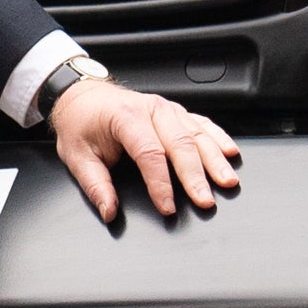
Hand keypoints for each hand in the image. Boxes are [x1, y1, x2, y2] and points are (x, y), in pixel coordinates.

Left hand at [50, 80, 240, 220]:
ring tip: (228, 181)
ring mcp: (166, 109)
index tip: (167, 207)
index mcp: (125, 117)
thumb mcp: (77, 156)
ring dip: (214, 159)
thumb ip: (96, 185)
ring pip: (197, 134)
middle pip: (180, 144)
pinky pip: (201, 124)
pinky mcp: (175, 112)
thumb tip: (109, 211)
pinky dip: (218, 138)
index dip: (160, 183)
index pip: (149, 154)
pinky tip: (230, 152)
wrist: (82, 95)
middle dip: (195, 176)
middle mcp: (150, 109)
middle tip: (206, 200)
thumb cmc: (81, 123)